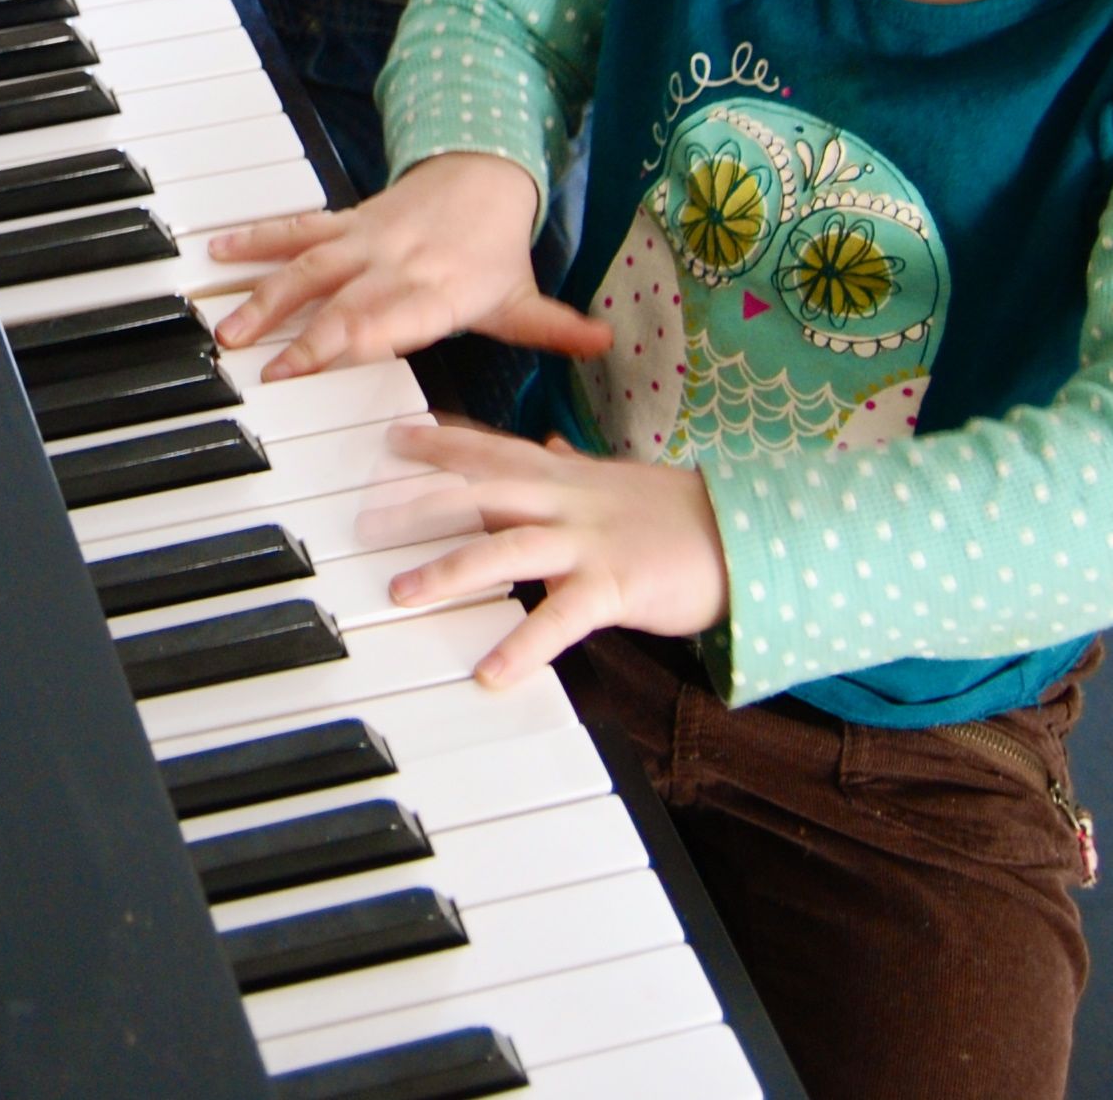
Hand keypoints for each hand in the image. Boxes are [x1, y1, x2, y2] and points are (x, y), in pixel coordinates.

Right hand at [210, 152, 609, 377]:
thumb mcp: (526, 295)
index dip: (350, 341)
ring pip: (308, 264)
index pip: (390, 319)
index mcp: (439, 289)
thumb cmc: (496, 249)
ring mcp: (366, 239)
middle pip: (341, 299)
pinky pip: (297, 229)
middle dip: (300, 333)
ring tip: (226, 324)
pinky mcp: (346, 223)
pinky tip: (218, 252)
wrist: (481, 171)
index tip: (313, 368)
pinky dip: (257, 238)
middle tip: (259, 367)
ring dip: (265, 293)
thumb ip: (555, 328)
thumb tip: (607, 342)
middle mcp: (397, 262)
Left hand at [379, 424, 730, 689]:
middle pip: (478, 490)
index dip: (439, 443)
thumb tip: (551, 444)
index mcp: (565, 476)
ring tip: (403, 593)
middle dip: (417, 503)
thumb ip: (576, 467)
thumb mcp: (619, 482)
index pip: (490, 451)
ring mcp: (590, 541)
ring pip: (506, 546)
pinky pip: (562, 618)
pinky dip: (524, 645)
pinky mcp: (616, 585)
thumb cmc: (680, 514)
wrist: (748, 535)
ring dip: (450, 570)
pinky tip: (491, 673)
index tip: (390, 440)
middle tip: (364, 520)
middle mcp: (568, 500)